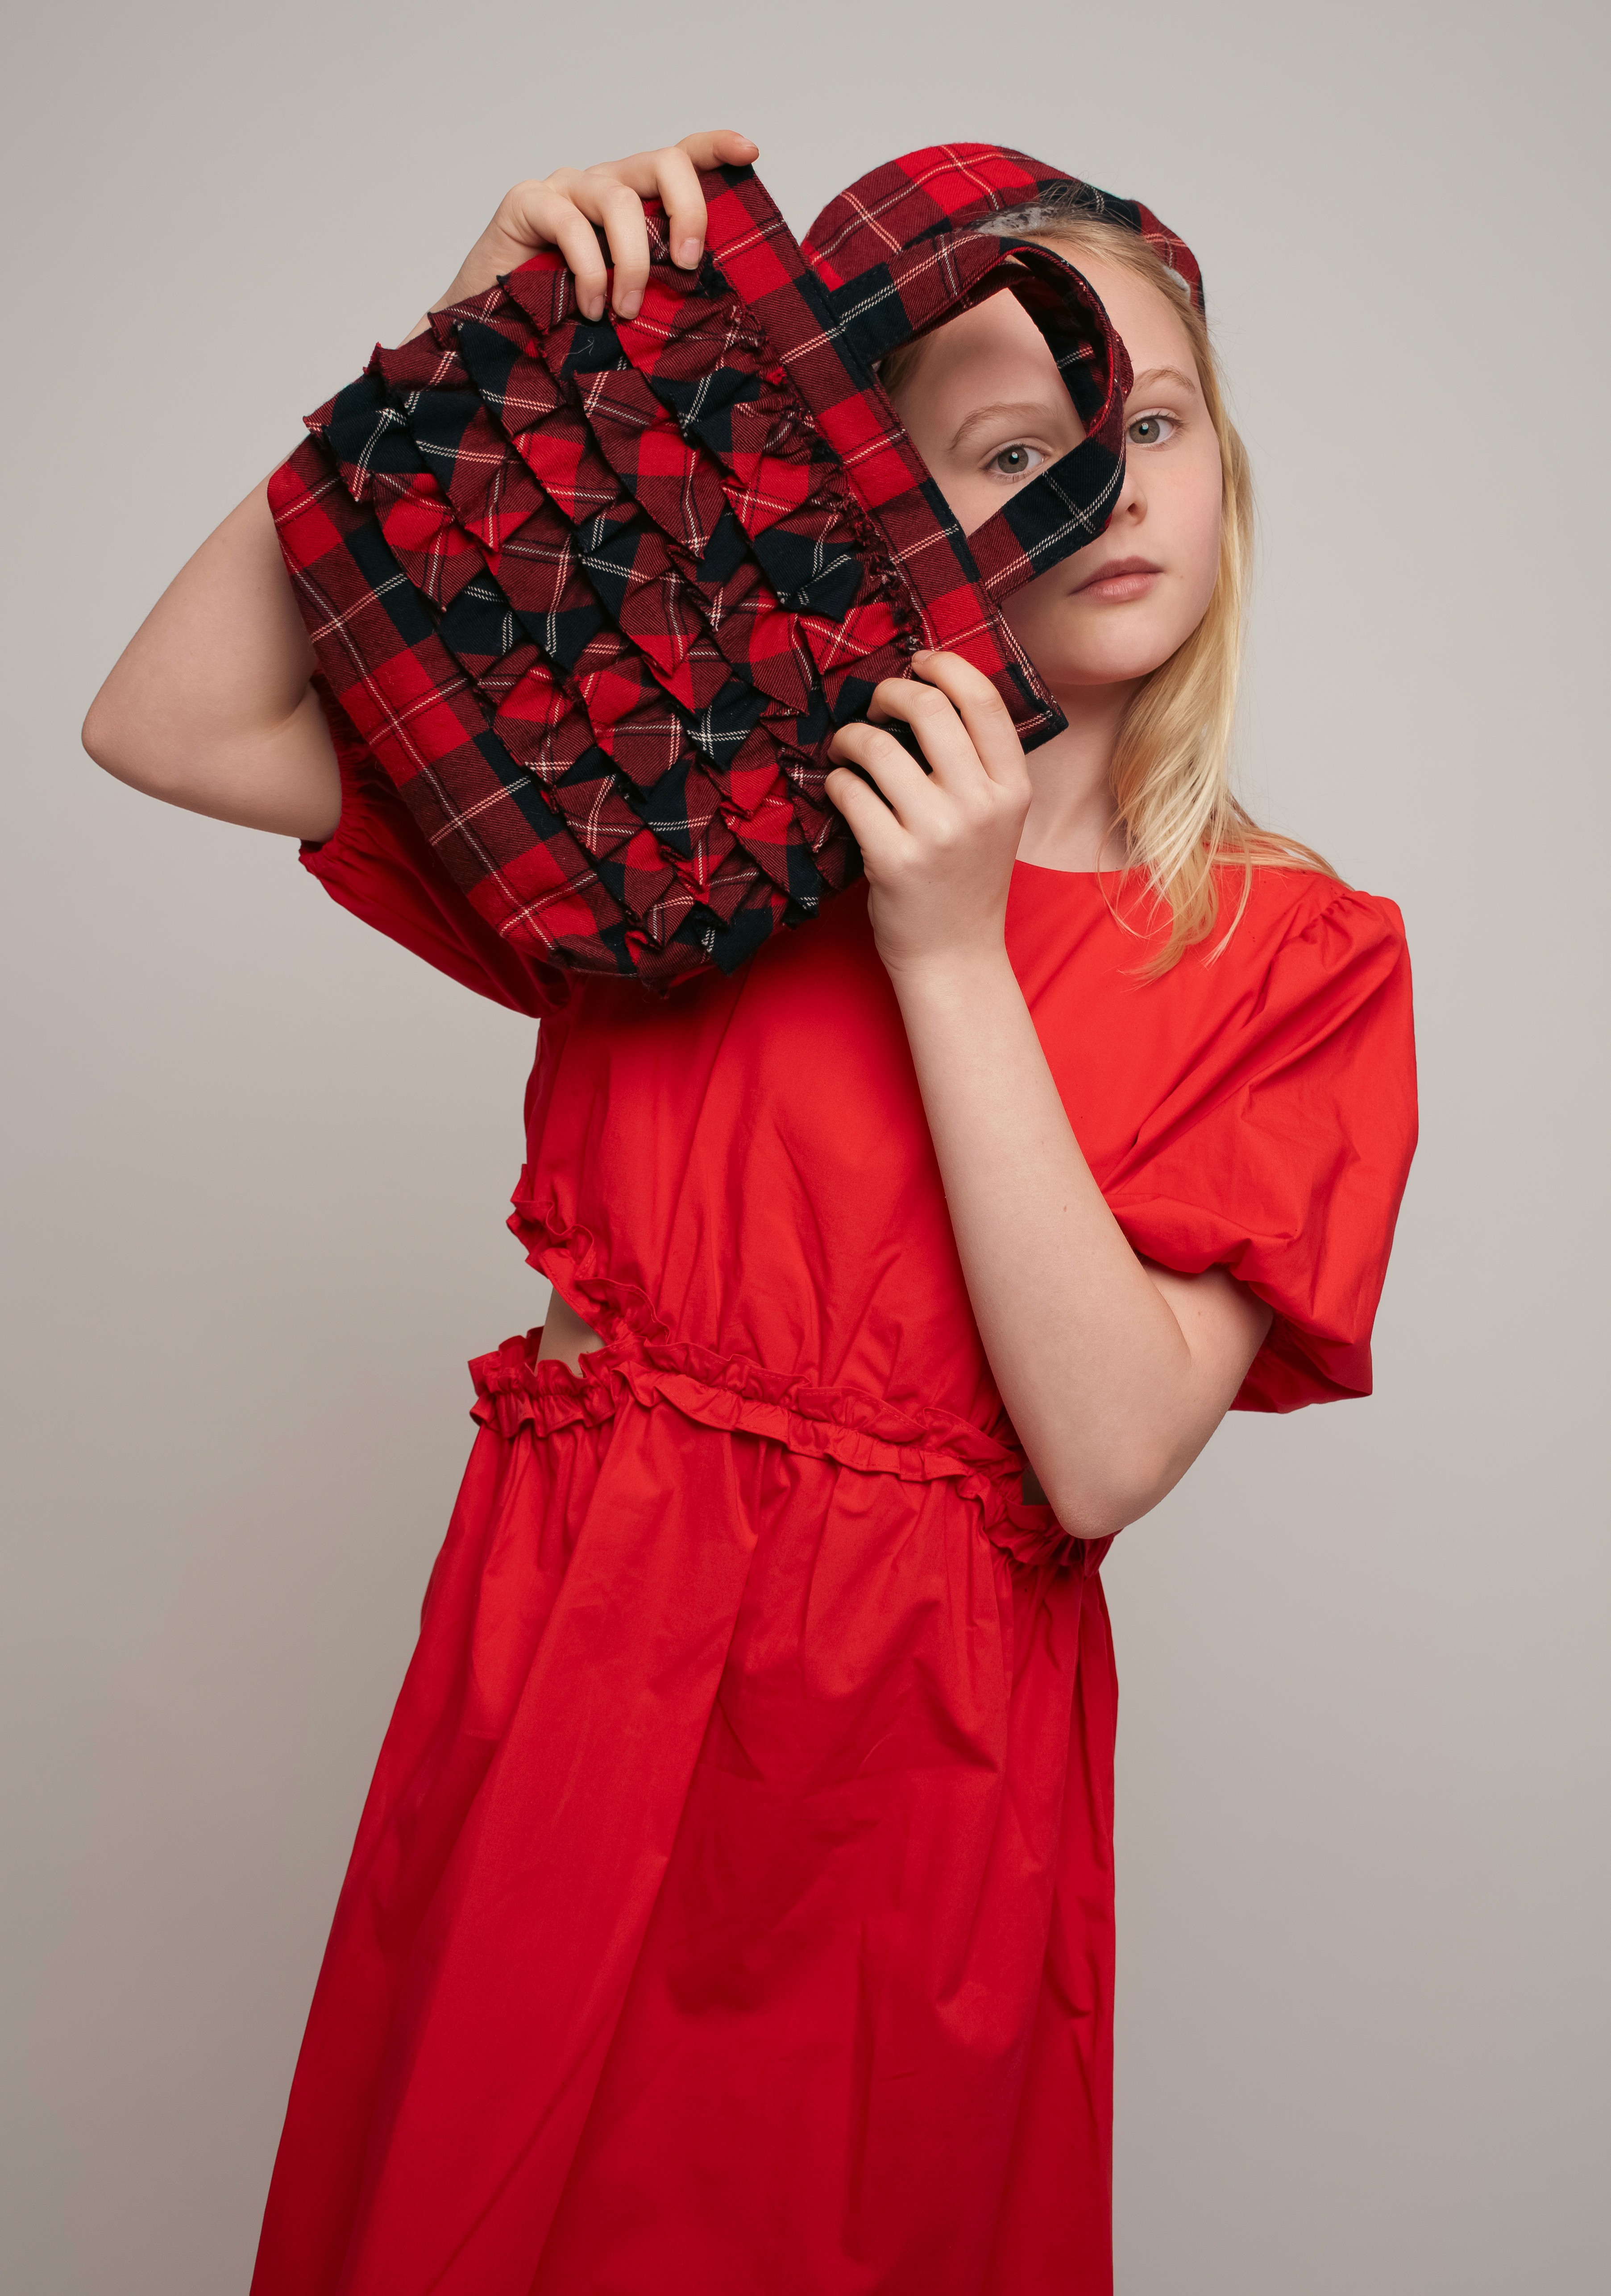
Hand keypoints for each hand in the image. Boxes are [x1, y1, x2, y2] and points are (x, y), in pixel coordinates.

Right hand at [409, 129, 758, 334]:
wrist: (490, 336)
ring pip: (620, 199)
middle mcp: (603, 185)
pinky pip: (571, 224)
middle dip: (688, 211)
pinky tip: (590, 308)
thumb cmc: (564, 321)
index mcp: (634, 203)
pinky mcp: (527, 203)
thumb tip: (712, 316)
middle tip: (685, 265)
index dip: (715, 149)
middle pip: (662, 164)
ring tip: (626, 311)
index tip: (750, 153)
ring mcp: (565, 190)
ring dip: (632, 260)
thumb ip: (658, 292)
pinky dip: (589, 270)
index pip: (680, 159)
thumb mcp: (625, 306)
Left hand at [824, 653, 1031, 983]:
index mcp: (1013, 788)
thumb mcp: (997, 817)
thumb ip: (978, 762)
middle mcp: (980, 806)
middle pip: (928, 708)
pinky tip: (841, 790)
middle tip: (874, 704)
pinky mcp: (893, 859)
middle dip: (889, 692)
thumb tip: (930, 689)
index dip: (944, 666)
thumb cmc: (966, 877)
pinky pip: (850, 791)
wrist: (955, 955)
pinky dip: (836, 782)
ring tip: (848, 749)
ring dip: (852, 737)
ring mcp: (937, 833)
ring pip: (879, 746)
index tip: (917, 663)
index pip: (983, 700)